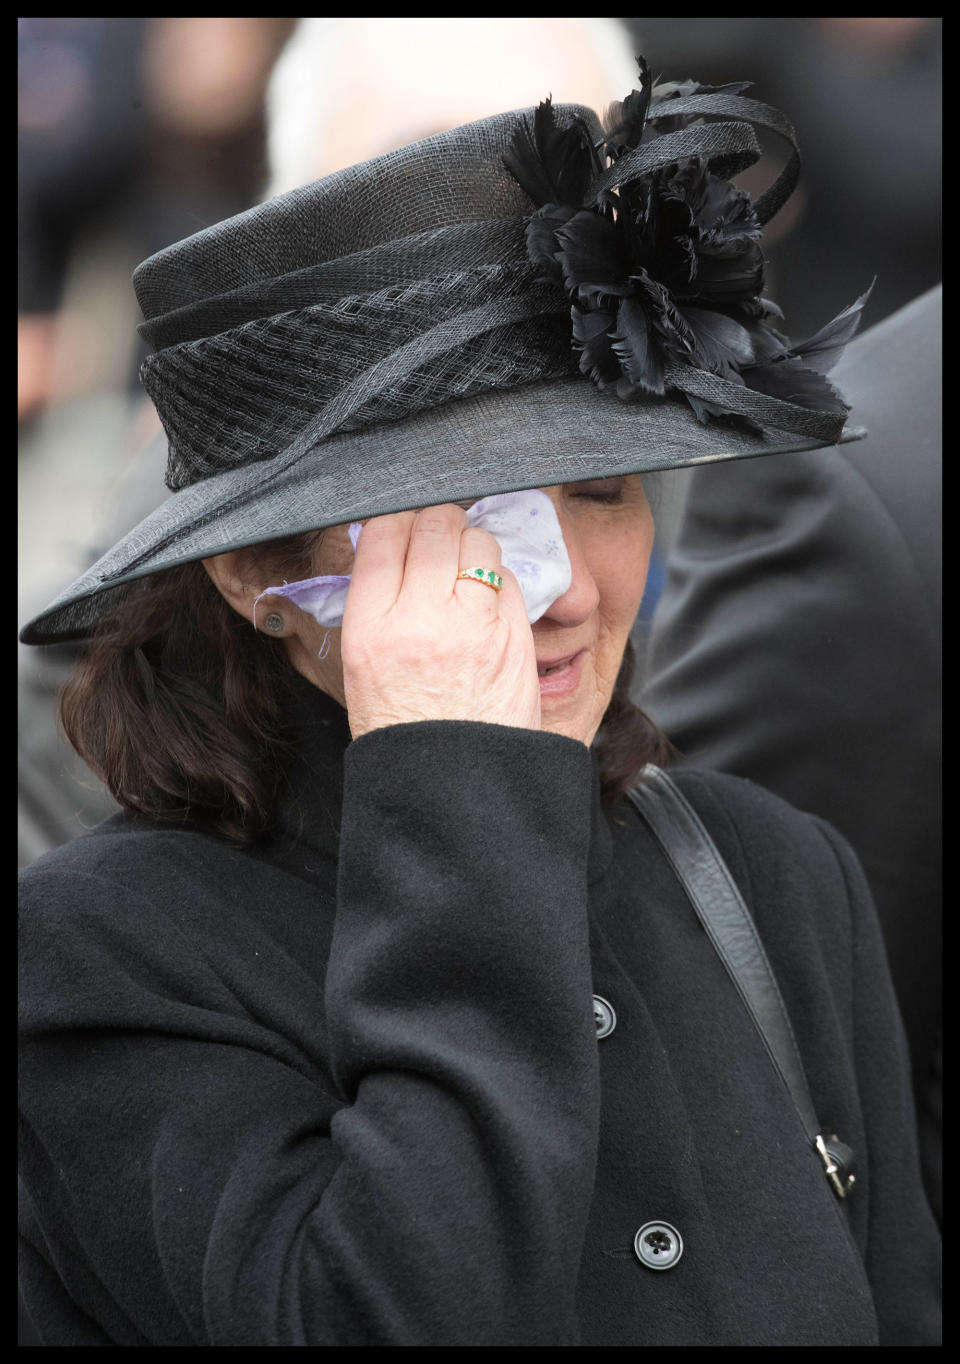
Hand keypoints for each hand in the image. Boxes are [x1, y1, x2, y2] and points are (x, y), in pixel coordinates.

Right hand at [341, 505, 540, 738]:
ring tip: (466, 568)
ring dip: (473, 546)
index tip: (404, 529)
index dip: (397, 522)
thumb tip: (391, 548)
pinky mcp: (514, 636)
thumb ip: (376, 603)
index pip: (384, 535)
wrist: (449, 782)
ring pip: (479, 543)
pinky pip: (510, 579)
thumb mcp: (362, 663)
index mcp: (372, 626)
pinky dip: (500, 580)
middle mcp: (422, 619)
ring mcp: (473, 625)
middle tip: (441, 536)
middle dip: (439, 523)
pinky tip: (488, 601)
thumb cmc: (403, 724)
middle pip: (436, 527)